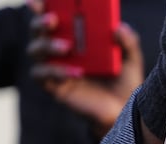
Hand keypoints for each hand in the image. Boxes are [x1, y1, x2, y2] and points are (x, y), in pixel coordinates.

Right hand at [27, 1, 144, 136]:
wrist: (124, 110)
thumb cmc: (125, 81)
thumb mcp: (131, 59)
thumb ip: (129, 42)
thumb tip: (120, 28)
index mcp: (74, 36)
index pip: (53, 16)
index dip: (43, 6)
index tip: (42, 0)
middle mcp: (60, 49)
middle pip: (38, 30)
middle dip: (41, 22)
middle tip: (54, 20)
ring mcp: (55, 67)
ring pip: (35, 50)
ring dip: (48, 45)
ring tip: (66, 47)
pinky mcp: (54, 86)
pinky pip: (42, 75)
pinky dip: (56, 70)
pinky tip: (75, 72)